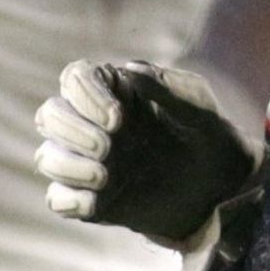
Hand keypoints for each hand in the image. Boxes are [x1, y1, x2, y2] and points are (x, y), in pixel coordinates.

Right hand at [33, 61, 256, 243]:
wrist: (222, 184)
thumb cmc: (209, 134)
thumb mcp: (198, 107)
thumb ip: (166, 86)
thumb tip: (129, 68)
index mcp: (116, 92)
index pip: (74, 77)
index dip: (84, 95)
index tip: (117, 117)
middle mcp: (94, 124)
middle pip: (51, 114)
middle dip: (72, 130)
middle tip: (108, 146)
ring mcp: (89, 161)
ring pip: (47, 156)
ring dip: (68, 166)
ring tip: (106, 177)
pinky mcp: (91, 197)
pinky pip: (57, 199)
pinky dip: (69, 200)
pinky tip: (95, 202)